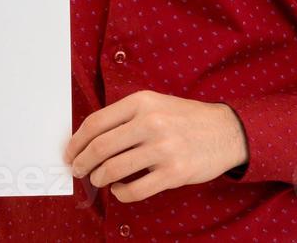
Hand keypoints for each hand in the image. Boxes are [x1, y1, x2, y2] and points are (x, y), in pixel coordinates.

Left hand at [63, 90, 248, 202]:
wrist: (226, 131)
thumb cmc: (186, 119)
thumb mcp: (156, 104)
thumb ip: (126, 117)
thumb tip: (90, 139)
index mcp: (142, 102)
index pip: (96, 123)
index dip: (76, 141)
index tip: (70, 152)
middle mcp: (151, 123)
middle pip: (100, 148)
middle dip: (82, 162)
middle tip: (77, 170)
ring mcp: (162, 149)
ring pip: (113, 170)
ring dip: (99, 178)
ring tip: (98, 179)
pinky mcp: (173, 173)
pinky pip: (134, 190)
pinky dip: (120, 193)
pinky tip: (120, 189)